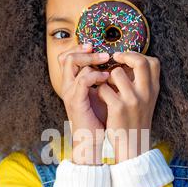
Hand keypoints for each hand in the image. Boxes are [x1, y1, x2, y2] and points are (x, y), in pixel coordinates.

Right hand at [59, 44, 109, 163]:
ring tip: (107, 61)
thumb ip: (104, 80)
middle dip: (85, 50)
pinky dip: (95, 75)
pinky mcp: (76, 101)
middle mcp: (67, 86)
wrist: (92, 140)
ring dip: (91, 59)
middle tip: (103, 52)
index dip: (80, 49)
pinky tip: (107, 77)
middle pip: (67, 56)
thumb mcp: (101, 95)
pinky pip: (83, 80)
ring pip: (72, 63)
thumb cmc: (99, 119)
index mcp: (72, 83)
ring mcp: (70, 92)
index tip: (96, 47)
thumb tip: (120, 66)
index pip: (68, 57)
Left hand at [97, 51, 160, 162]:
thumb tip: (130, 61)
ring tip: (106, 87)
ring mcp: (132, 100)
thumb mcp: (146, 102)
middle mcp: (146, 93)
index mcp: (153, 90)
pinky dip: (100, 91)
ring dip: (107, 77)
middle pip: (139, 61)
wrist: (132, 145)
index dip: (139, 56)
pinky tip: (101, 98)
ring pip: (116, 72)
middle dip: (124, 56)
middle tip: (114, 58)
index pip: (154, 62)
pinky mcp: (118, 108)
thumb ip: (142, 84)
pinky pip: (104, 88)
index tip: (126, 58)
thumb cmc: (135, 121)